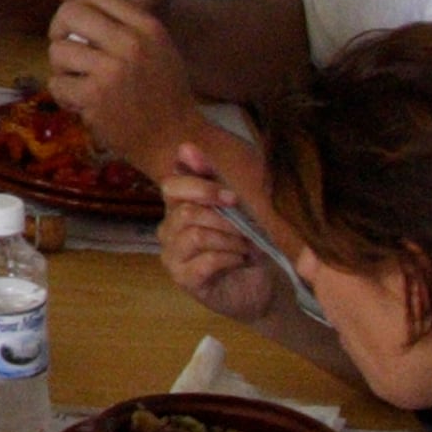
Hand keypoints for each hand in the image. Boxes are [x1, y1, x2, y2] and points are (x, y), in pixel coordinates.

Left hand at [44, 0, 203, 173]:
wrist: (175, 139)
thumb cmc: (164, 95)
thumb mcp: (157, 49)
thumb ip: (125, 27)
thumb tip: (78, 10)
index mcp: (147, 27)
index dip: (79, 9)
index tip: (77, 28)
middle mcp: (131, 43)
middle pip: (70, 12)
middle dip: (59, 31)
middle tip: (66, 51)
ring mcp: (112, 69)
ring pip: (57, 50)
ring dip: (62, 69)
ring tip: (80, 84)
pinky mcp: (95, 96)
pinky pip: (57, 83)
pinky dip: (64, 96)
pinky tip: (82, 104)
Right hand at [153, 133, 300, 323]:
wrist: (263, 286)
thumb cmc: (248, 244)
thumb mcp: (237, 208)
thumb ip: (212, 177)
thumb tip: (186, 145)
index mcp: (177, 207)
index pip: (172, 186)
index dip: (201, 187)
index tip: (232, 197)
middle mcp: (168, 230)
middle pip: (186, 212)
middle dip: (224, 219)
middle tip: (248, 229)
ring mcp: (172, 256)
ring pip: (195, 235)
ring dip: (230, 240)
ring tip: (246, 247)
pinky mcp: (183, 279)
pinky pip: (204, 261)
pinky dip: (230, 258)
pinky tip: (241, 261)